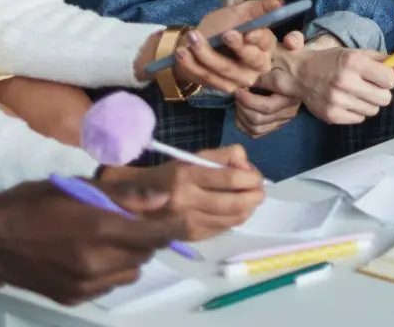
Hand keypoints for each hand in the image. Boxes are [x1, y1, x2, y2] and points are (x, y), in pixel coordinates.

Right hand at [0, 180, 185, 303]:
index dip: (171, 225)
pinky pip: (109, 285)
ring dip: (131, 255)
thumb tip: (162, 196)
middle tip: (135, 219)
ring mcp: (85, 286)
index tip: (178, 215)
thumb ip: (123, 194)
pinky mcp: (74, 299)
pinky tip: (91, 253)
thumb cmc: (33, 201)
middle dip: (148, 237)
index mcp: (98, 228)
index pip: (154, 234)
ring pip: (130, 272)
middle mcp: (96, 262)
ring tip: (110, 235)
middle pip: (145, 254)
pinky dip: (111, 269)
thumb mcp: (77, 185)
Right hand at [99, 146, 264, 239]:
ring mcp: (189, 222)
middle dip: (254, 196)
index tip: (257, 176)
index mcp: (185, 175)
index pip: (229, 177)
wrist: (133, 203)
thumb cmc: (166, 175)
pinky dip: (235, 219)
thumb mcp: (190, 157)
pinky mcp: (191, 237)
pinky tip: (236, 211)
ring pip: (232, 218)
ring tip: (251, 199)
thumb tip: (245, 164)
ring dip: (248, 209)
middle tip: (260, 190)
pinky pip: (223, 229)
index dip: (250, 177)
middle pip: (234, 202)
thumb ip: (221, 156)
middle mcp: (187, 200)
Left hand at [170, 0, 281, 93]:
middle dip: (237, 47)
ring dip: (206, 53)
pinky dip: (193, 65)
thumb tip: (280, 1)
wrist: (196, 41)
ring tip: (191, 37)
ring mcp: (240, 79)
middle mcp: (257, 65)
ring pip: (225, 69)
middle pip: (251, 61)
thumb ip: (259, 7)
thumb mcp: (240, 12)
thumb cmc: (222, 25)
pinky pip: (208, 77)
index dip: (259, 38)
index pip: (266, 42)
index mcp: (265, 44)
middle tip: (224, 34)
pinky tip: (183, 53)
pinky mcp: (223, 87)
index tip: (248, 32)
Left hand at [233, 30, 303, 136]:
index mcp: (291, 94)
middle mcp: (289, 110)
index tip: (237, 87)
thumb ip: (294, 41)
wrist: (303, 69)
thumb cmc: (291, 56)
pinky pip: (256, 132)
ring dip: (241, 115)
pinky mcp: (276, 123)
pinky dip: (243, 124)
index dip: (247, 99)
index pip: (267, 106)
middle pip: (259, 119)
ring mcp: (283, 118)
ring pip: (256, 127)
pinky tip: (239, 110)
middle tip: (235, 91)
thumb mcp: (291, 46)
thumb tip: (291, 41)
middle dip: (242, 106)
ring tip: (237, 99)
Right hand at [269, 38, 393, 124]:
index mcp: (353, 61)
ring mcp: (337, 100)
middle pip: (385, 98)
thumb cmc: (332, 61)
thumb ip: (389, 61)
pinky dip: (355, 111)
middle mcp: (345, 80)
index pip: (390, 79)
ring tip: (354, 92)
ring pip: (373, 110)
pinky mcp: (332, 115)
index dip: (387, 78)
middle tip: (366, 84)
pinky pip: (359, 119)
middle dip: (380, 92)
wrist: (299, 72)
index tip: (378, 75)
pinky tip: (345, 100)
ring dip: (368, 102)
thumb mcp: (359, 54)